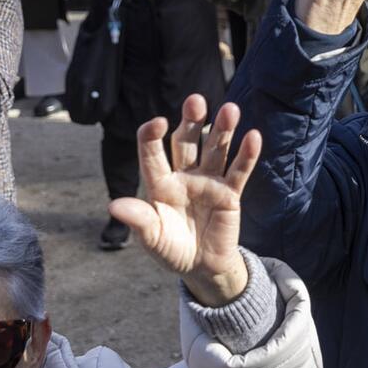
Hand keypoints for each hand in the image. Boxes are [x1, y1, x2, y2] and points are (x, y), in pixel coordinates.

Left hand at [110, 96, 261, 306]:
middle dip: (191, 121)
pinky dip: (246, 155)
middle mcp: (183, 176)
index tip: (157, 123)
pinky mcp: (230, 193)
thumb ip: (139, 220)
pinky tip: (253, 136)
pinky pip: (238, 171)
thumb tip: (114, 205)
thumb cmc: (170, 250)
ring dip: (223, 130)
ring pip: (215, 149)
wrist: (201, 267)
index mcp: (159, 183)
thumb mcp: (152, 238)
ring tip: (230, 110)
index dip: (151, 135)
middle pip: (187, 142)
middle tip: (195, 101)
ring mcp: (208, 182)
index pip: (152, 152)